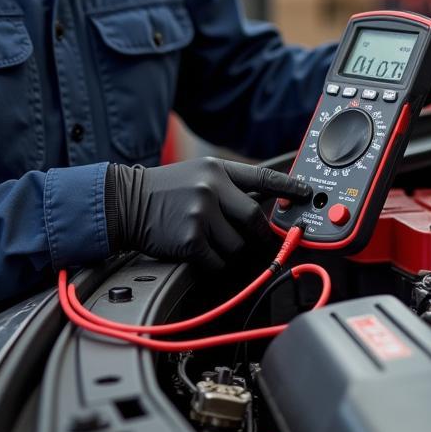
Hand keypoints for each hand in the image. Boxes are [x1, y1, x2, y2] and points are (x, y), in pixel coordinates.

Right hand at [104, 157, 311, 270]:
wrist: (125, 202)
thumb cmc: (161, 191)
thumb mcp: (196, 174)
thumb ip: (227, 186)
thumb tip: (261, 203)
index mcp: (216, 169)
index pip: (262, 177)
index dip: (288, 188)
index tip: (306, 194)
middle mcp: (211, 188)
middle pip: (254, 220)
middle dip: (254, 234)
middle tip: (245, 238)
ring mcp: (201, 213)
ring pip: (237, 245)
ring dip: (226, 249)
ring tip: (203, 237)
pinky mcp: (191, 239)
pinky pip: (217, 261)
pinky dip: (210, 262)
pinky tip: (193, 249)